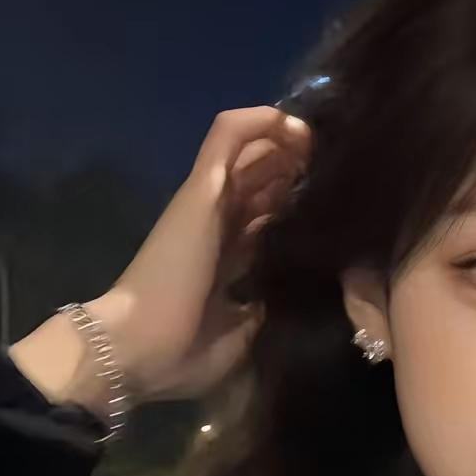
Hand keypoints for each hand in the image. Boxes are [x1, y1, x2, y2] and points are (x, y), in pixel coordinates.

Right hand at [88, 105, 311, 402]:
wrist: (139, 350)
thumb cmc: (185, 354)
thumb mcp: (241, 336)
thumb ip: (260, 312)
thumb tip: (282, 302)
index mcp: (228, 260)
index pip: (265, 219)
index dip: (296, 206)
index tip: (334, 203)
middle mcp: (219, 225)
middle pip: (261, 180)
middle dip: (296, 167)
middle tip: (336, 165)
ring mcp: (209, 202)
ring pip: (248, 150)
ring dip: (283, 140)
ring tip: (317, 141)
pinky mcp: (202, 188)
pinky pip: (228, 135)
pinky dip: (259, 121)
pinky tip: (291, 122)